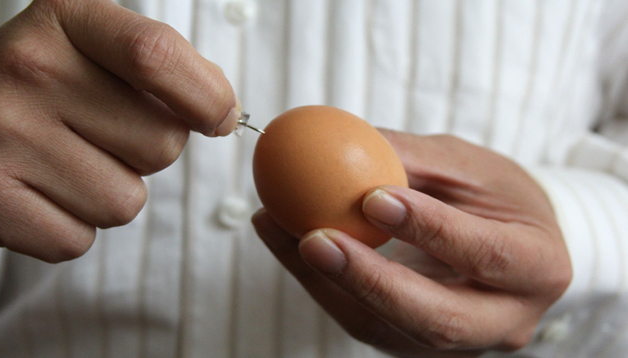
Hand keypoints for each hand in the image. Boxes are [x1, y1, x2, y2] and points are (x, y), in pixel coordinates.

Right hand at [0, 0, 238, 261]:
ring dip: (112, 191)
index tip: (219, 118)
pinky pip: (78, 239)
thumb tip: (223, 113)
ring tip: (68, 161)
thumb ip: (164, 66)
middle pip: (162, 144)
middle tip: (105, 133)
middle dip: (152, 151)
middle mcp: (28, 70)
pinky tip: (42, 189)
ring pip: (125, 203)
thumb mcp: (95, 44)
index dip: (207, 97)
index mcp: (65, 19)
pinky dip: (72, 224)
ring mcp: (2, 137)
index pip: (158, 57)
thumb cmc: (46, 84)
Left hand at [252, 130, 571, 356]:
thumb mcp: (469, 164)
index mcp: (537, 265)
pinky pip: (364, 323)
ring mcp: (460, 344)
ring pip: (386, 329)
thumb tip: (341, 140)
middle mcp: (505, 320)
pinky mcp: (418, 346)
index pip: (486, 254)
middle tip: (312, 238)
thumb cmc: (497, 197)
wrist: (512, 246)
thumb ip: (413, 157)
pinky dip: (322, 286)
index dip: (429, 229)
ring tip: (278, 231)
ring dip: (326, 284)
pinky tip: (290, 245)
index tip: (371, 196)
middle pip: (435, 318)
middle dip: (368, 281)